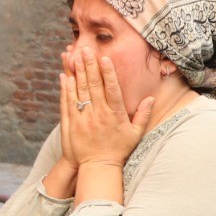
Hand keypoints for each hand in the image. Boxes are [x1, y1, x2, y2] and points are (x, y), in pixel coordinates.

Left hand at [61, 45, 155, 170]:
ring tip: (74, 56)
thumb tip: (151, 98)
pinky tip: (64, 76)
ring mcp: (83, 118)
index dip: (107, 73)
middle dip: (89, 66)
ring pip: (79, 91)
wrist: (98, 167)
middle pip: (93, 85)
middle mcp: (98, 114)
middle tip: (85, 49)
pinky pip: (67, 103)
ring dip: (76, 73)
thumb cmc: (119, 150)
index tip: (104, 58)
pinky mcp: (71, 124)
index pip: (111, 89)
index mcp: (115, 115)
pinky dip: (66, 89)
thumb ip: (143, 115)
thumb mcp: (135, 134)